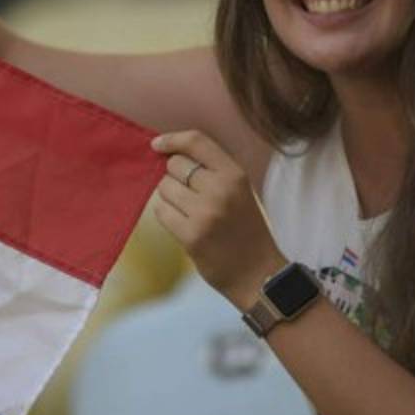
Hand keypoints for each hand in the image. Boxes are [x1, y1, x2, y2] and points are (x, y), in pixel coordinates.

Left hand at [151, 130, 286, 309]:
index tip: (157, 144)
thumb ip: (212, 170)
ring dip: (170, 198)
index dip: (172, 139)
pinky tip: (184, 225)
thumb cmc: (245, 229)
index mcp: (235, 174)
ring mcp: (205, 213)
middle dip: (174, 176)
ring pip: (164, 188)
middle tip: (189, 195)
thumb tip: (168, 153)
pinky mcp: (191, 235)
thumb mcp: (239, 190)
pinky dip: (167, 216)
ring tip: (190, 212)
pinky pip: (161, 212)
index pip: (196, 141)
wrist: (258, 274)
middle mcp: (221, 189)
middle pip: (174, 165)